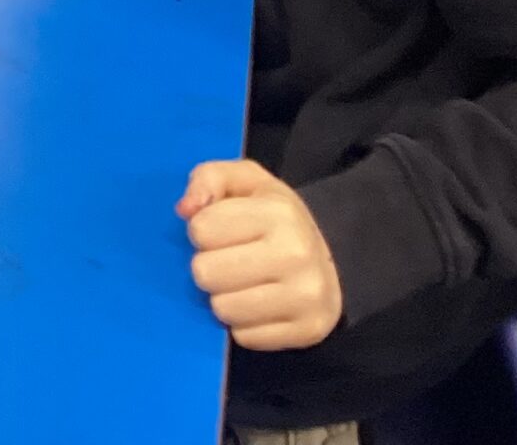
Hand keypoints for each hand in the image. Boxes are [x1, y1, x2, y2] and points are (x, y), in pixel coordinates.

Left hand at [179, 160, 342, 350]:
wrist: (330, 263)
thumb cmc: (275, 220)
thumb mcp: (246, 183)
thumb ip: (209, 179)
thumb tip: (185, 210)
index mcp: (279, 211)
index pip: (201, 229)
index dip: (203, 230)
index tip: (224, 232)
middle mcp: (296, 253)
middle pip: (205, 273)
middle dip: (210, 267)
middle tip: (231, 261)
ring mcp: (306, 296)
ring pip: (222, 309)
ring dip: (224, 298)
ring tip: (244, 284)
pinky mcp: (308, 331)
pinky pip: (245, 337)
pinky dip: (245, 325)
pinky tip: (261, 306)